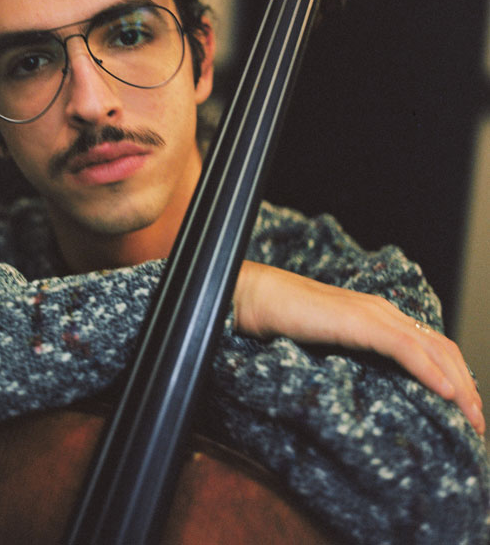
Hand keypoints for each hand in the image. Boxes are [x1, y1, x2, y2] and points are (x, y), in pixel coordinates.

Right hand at [234, 261, 484, 435]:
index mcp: (378, 316)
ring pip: (432, 348)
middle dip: (466, 387)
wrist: (257, 298)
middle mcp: (383, 311)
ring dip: (458, 385)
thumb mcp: (329, 346)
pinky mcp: (359, 321)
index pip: (431, 345)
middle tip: (478, 425)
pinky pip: (405, 348)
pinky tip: (445, 394)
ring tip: (471, 418)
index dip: (455, 376)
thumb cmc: (284, 321)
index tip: (464, 411)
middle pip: (442, 348)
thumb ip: (354, 359)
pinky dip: (430, 371)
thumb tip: (373, 390)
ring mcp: (372, 313)